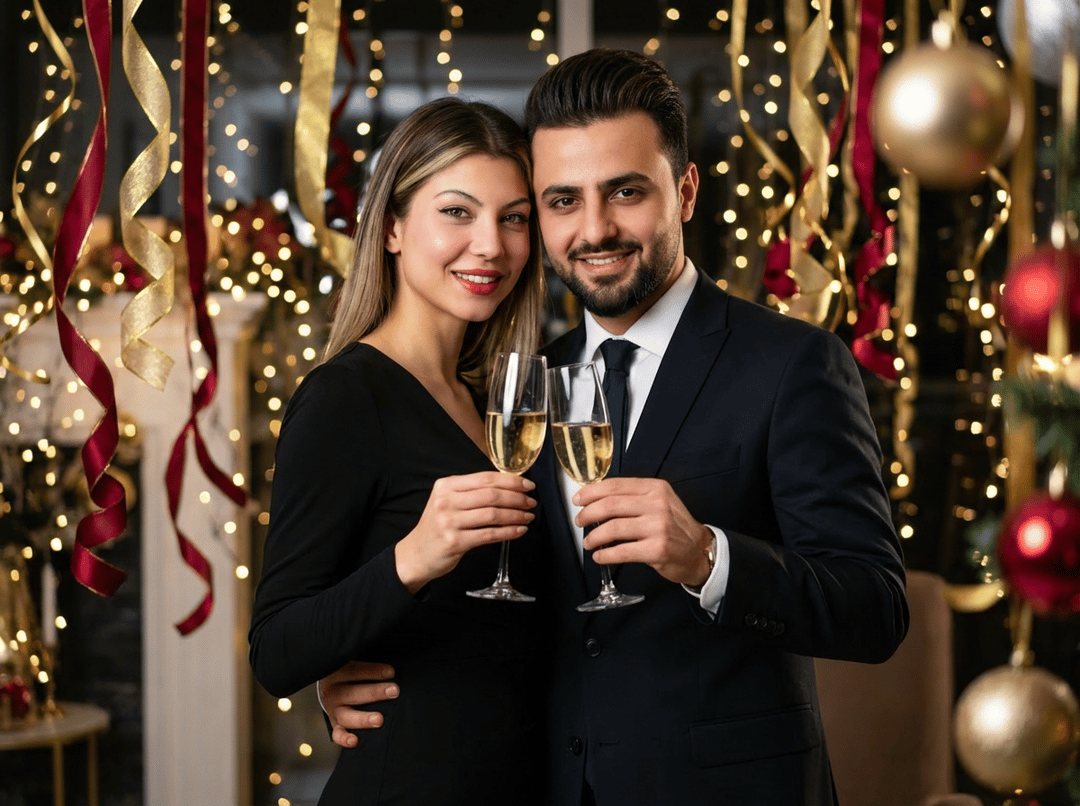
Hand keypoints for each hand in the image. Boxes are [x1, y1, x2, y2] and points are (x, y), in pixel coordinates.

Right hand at [318, 661, 398, 748]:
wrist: (330, 687)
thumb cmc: (350, 674)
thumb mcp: (353, 664)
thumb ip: (369, 666)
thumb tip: (392, 667)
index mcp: (337, 672)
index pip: (354, 670)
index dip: (373, 671)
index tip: (392, 672)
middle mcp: (333, 691)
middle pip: (353, 692)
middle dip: (375, 692)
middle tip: (394, 691)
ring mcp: (333, 710)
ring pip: (346, 715)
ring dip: (363, 718)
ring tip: (379, 720)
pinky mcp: (335, 724)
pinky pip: (337, 734)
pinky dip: (344, 739)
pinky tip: (355, 741)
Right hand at [395, 471, 535, 592]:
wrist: (416, 554)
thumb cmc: (437, 526)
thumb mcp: (447, 501)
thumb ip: (471, 492)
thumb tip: (509, 487)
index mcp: (446, 486)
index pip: (485, 478)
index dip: (510, 481)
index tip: (527, 485)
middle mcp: (446, 501)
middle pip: (491, 495)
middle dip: (516, 498)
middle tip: (531, 502)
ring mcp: (449, 522)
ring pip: (492, 514)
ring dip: (515, 515)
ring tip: (528, 516)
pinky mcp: (455, 542)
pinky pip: (489, 534)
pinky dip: (508, 532)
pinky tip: (519, 530)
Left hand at [574, 477, 711, 586]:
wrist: (698, 550)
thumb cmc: (674, 526)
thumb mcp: (659, 501)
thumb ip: (632, 497)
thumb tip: (595, 498)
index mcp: (655, 488)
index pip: (615, 485)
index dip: (591, 492)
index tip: (578, 499)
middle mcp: (657, 505)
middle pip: (610, 505)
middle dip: (588, 514)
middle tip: (580, 521)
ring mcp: (658, 528)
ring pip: (613, 528)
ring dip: (594, 537)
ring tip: (588, 541)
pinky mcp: (656, 550)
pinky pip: (621, 551)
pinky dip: (605, 554)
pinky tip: (599, 556)